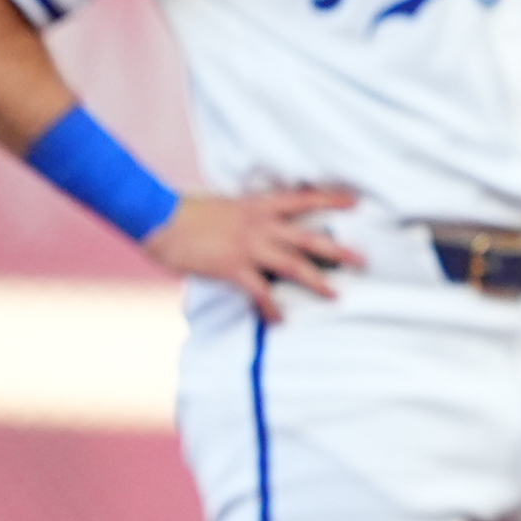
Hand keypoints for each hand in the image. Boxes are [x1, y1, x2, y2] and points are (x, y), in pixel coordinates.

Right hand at [147, 184, 362, 318]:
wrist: (156, 214)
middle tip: (363, 259)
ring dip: (317, 280)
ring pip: (293, 264)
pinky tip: (280, 321)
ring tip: (336, 294)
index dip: (330, 199)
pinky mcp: (233, 267)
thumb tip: (252, 225)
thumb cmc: (184, 211)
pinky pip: (260, 291)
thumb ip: (243, 216)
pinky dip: (272, 307)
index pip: (302, 200)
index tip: (354, 202)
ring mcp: (248, 246)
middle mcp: (259, 224)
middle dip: (338, 249)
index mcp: (257, 205)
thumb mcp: (222, 206)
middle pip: (308, 237)